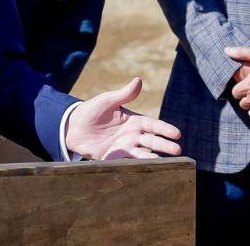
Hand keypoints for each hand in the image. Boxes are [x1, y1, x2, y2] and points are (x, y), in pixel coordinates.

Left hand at [64, 77, 181, 159]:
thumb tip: (138, 80)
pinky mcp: (112, 158)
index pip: (153, 125)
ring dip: (152, 157)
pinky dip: (133, 165)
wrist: (72, 126)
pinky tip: (141, 169)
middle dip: (164, 145)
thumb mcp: (108, 100)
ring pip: (141, 153)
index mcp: (133, 121)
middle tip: (177, 150)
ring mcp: (123, 148)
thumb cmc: (92, 110)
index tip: (177, 133)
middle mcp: (132, 136)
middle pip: (151, 141)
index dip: (165, 129)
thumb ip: (124, 94)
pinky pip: (124, 162)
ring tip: (163, 161)